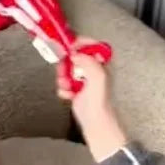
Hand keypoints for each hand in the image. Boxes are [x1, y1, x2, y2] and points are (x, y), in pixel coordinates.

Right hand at [56, 41, 126, 162]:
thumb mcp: (97, 77)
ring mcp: (84, 80)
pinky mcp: (76, 90)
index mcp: (101, 64)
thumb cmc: (99, 102)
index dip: (80, 43)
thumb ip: (88, 62)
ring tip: (66, 85)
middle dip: (67, 63)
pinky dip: (62, 88)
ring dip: (63, 77)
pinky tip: (66, 95)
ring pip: (67, 69)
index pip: (92, 45)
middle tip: (65, 70)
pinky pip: (64, 83)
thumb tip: (75, 54)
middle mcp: (93, 70)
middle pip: (75, 56)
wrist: (95, 122)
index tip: (70, 45)